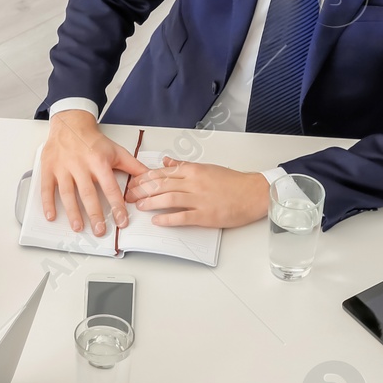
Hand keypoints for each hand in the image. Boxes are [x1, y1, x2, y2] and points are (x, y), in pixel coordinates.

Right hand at [40, 109, 146, 236]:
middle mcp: (80, 165)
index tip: (121, 221)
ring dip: (72, 212)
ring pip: (67, 193)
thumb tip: (151, 178)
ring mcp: (63, 167)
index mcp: (99, 161)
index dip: (116, 205)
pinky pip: (46, 187)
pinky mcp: (49, 168)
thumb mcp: (116, 151)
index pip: (110, 187)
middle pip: (88, 193)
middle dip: (94, 214)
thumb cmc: (93, 141)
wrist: (70, 124)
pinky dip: (47, 203)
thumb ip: (134, 166)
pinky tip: (51, 216)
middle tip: (100, 230)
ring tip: (78, 227)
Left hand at [123, 156, 269, 227]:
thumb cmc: (233, 182)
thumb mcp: (207, 168)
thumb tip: (166, 162)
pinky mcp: (206, 215)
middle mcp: (194, 183)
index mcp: (194, 171)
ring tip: (139, 206)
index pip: (163, 173)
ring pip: (168, 199)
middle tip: (130, 195)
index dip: (145, 178)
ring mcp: (200, 199)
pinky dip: (168, 219)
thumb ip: (184, 166)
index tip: (134, 182)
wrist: (253, 193)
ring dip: (151, 203)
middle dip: (142, 190)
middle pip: (162, 185)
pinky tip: (157, 221)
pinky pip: (182, 217)